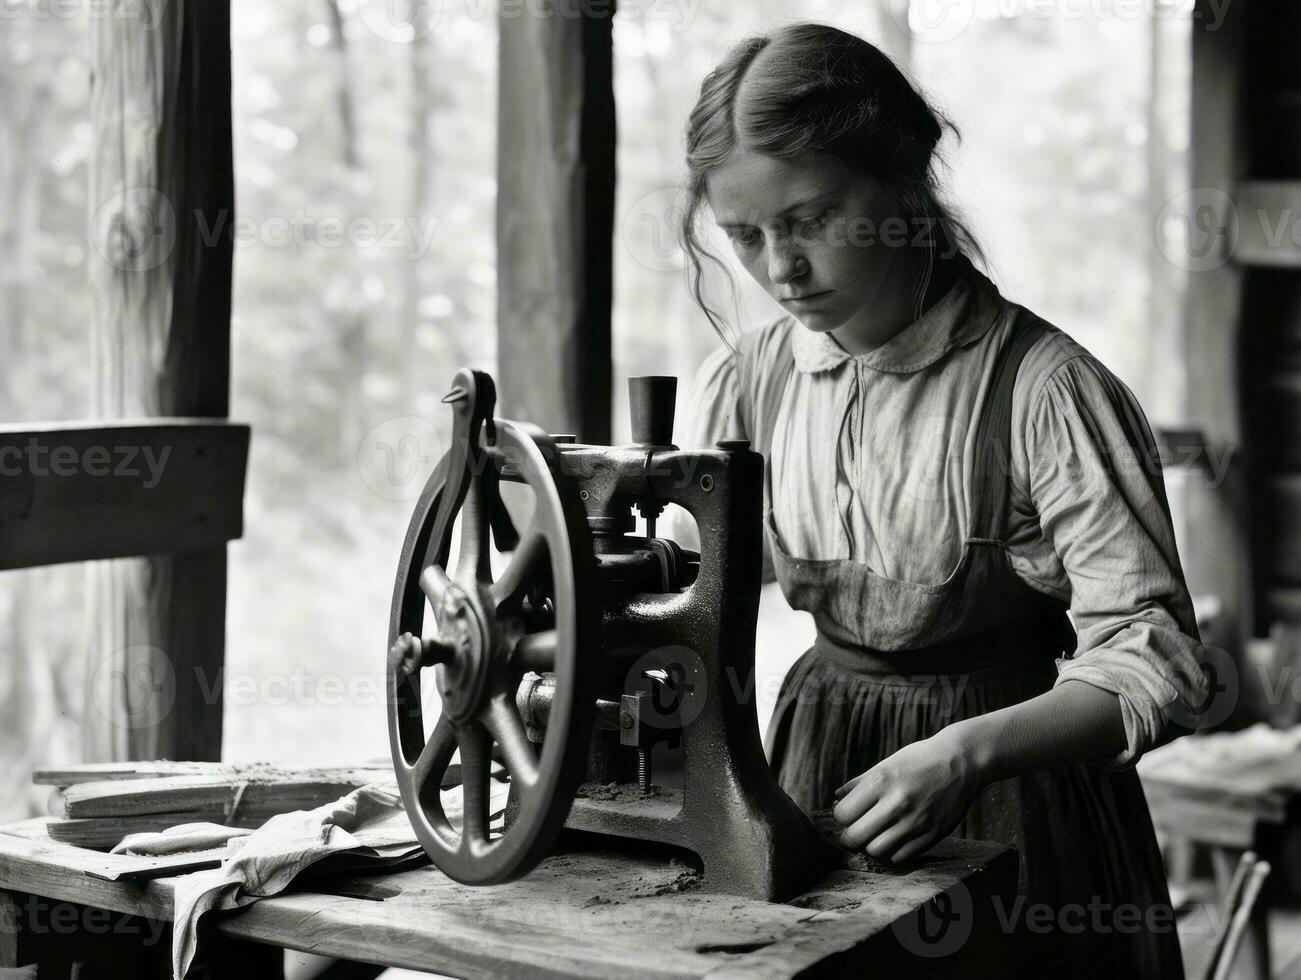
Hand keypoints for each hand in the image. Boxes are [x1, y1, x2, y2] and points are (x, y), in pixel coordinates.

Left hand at [832, 725, 984, 863]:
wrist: (962, 762)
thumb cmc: (919, 760)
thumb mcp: (886, 764)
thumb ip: (859, 783)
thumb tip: (836, 799)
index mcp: (881, 782)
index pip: (843, 815)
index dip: (840, 817)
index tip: (846, 814)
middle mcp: (896, 803)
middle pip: (856, 837)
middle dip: (849, 837)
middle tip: (854, 831)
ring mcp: (916, 822)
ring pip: (876, 851)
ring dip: (870, 846)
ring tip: (875, 836)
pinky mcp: (932, 835)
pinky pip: (901, 857)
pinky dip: (892, 853)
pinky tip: (894, 840)